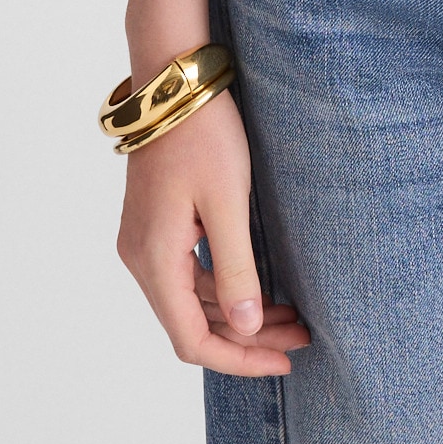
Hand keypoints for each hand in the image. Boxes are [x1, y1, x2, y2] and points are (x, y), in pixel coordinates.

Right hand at [115, 90, 308, 375]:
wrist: (174, 82)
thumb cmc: (202, 134)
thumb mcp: (228, 202)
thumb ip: (236, 269)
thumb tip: (245, 328)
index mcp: (155, 260)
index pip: (192, 340)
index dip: (238, 359)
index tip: (283, 361)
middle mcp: (142, 259)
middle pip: (193, 324)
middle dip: (247, 338)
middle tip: (300, 339)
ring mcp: (147, 242)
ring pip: (194, 301)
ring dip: (239, 313)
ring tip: (292, 315)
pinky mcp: (158, 225)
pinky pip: (191, 273)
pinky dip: (226, 286)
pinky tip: (260, 286)